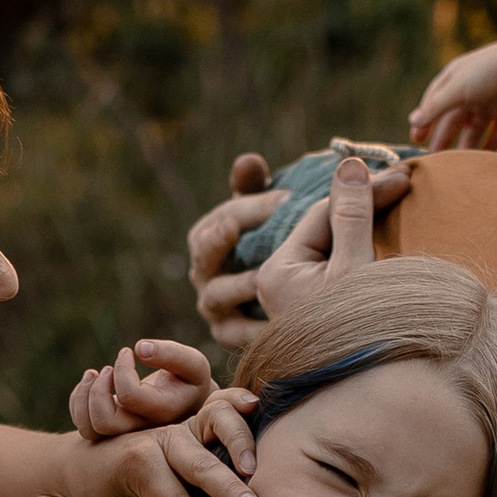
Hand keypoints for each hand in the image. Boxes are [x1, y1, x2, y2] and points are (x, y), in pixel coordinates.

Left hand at [64, 388, 262, 496]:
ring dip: (238, 442)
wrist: (82, 460)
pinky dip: (237, 410)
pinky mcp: (190, 423)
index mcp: (139, 466)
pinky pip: (218, 412)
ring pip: (214, 425)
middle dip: (229, 490)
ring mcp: (178, 427)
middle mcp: (160, 440)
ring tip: (256, 467)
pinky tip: (255, 407)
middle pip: (200, 466)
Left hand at [69, 340, 217, 441]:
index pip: (130, 396)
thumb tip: (140, 348)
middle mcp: (143, 431)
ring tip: (93, 374)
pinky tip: (91, 382)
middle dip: (98, 390)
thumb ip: (172, 354)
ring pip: (91, 430)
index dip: (122, 369)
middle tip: (106, 369)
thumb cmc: (190, 381)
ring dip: (83, 397)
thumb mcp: (192, 364)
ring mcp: (126, 435)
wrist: (192, 408)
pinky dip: (78, 402)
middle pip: (104, 422)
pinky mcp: (113, 433)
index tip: (127, 352)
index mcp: (164, 413)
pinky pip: (85, 427)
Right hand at [188, 154, 279, 347]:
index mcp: (212, 237)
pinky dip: (251, 328)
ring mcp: (213, 305)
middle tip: (244, 227)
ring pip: (214, 294)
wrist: (293, 304)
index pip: (221, 215)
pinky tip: (276, 321)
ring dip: (238, 284)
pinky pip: (233, 334)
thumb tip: (248, 162)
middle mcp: (206, 271)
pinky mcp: (226, 335)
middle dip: (223, 237)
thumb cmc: (277, 248)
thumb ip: (256, 189)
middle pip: (203, 250)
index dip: (249, 206)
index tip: (285, 198)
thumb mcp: (268, 215)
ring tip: (262, 279)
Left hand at [241, 146, 409, 330]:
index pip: (323, 213)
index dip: (365, 191)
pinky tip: (385, 232)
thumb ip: (353, 215)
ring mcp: (295, 295)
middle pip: (325, 226)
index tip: (404, 178)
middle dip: (363, 204)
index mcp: (278, 271)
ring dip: (364, 222)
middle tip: (404, 183)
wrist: (370, 392)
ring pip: (332, 243)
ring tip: (398, 201)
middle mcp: (278, 282)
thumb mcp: (357, 269)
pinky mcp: (316, 305)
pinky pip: (337, 263)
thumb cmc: (361, 335)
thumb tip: (348, 165)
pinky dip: (361, 245)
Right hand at [411, 38, 496, 154]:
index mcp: (456, 78)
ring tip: (457, 164)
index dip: (425, 118)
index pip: (435, 100)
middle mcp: (472, 88)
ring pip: (474, 127)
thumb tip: (413, 121)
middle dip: (444, 136)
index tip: (416, 138)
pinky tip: (483, 160)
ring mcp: (491, 100)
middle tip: (434, 157)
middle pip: (454, 117)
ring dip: (465, 144)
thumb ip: (435, 107)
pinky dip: (490, 145)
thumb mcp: (456, 89)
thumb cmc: (486, 73)